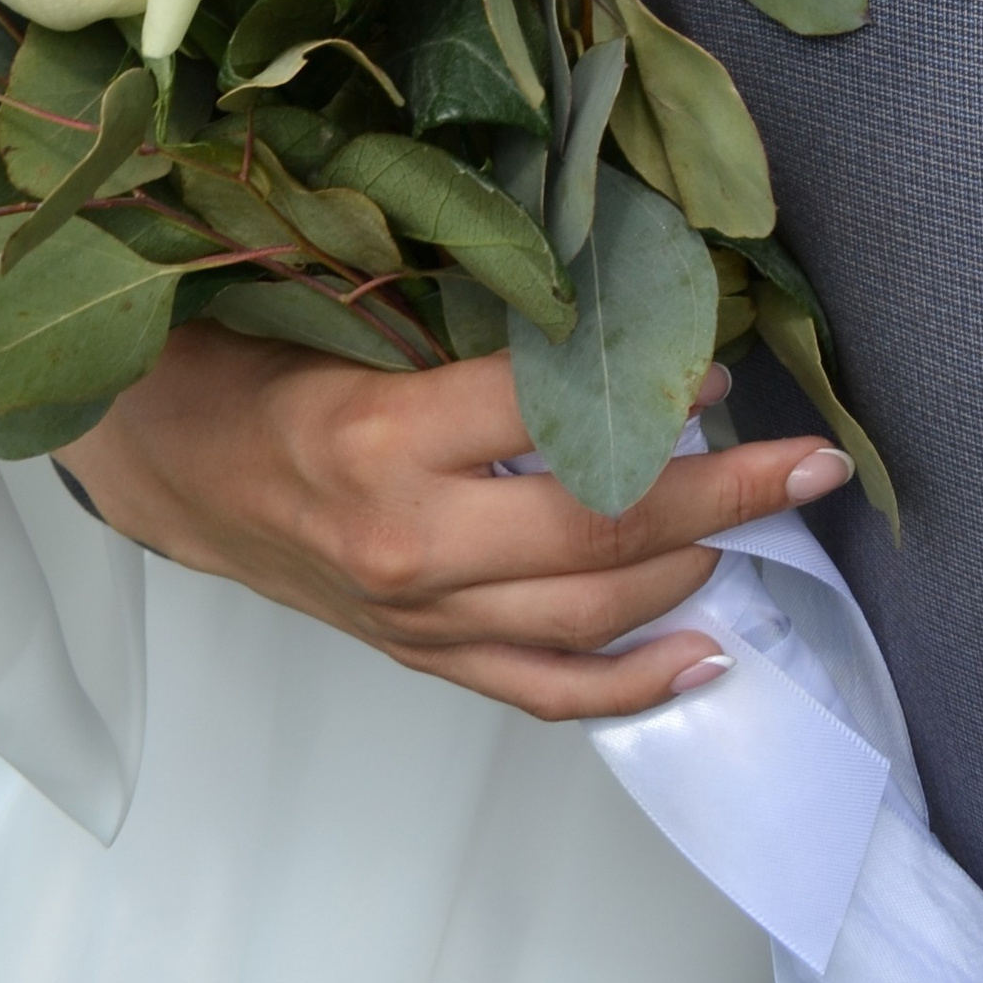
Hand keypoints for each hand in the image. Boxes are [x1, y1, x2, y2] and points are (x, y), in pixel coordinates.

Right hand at [57, 324, 852, 721]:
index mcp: (382, 437)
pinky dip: (631, 684)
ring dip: (697, 567)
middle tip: (812, 462)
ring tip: (773, 517)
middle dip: (723, 494)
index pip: (547, 416)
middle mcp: (407, 540)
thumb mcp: (351, 312)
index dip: (647, 388)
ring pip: (586, 614)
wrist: (170, 463)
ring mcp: (417, 615)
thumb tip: (618, 291)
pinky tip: (707, 656)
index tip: (721, 360)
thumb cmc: (262, 362)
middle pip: (596, 529)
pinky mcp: (420, 655)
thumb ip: (472, 317)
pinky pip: (541, 691)